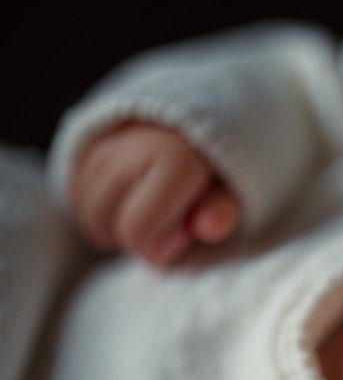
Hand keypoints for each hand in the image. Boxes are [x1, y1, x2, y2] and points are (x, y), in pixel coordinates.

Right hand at [69, 123, 240, 264]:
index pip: (134, 231)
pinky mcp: (86, 145)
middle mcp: (131, 146)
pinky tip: (124, 205)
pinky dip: (96, 210)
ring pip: (85, 210)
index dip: (155, 245)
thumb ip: (221, 214)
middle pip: (103, 222)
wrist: (195, 133)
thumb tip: (207, 227)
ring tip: (145, 216)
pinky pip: (76, 196)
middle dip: (131, 237)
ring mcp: (104, 144)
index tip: (181, 233)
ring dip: (111, 225)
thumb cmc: (214, 179)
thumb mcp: (229, 198)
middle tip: (162, 226)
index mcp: (174, 161)